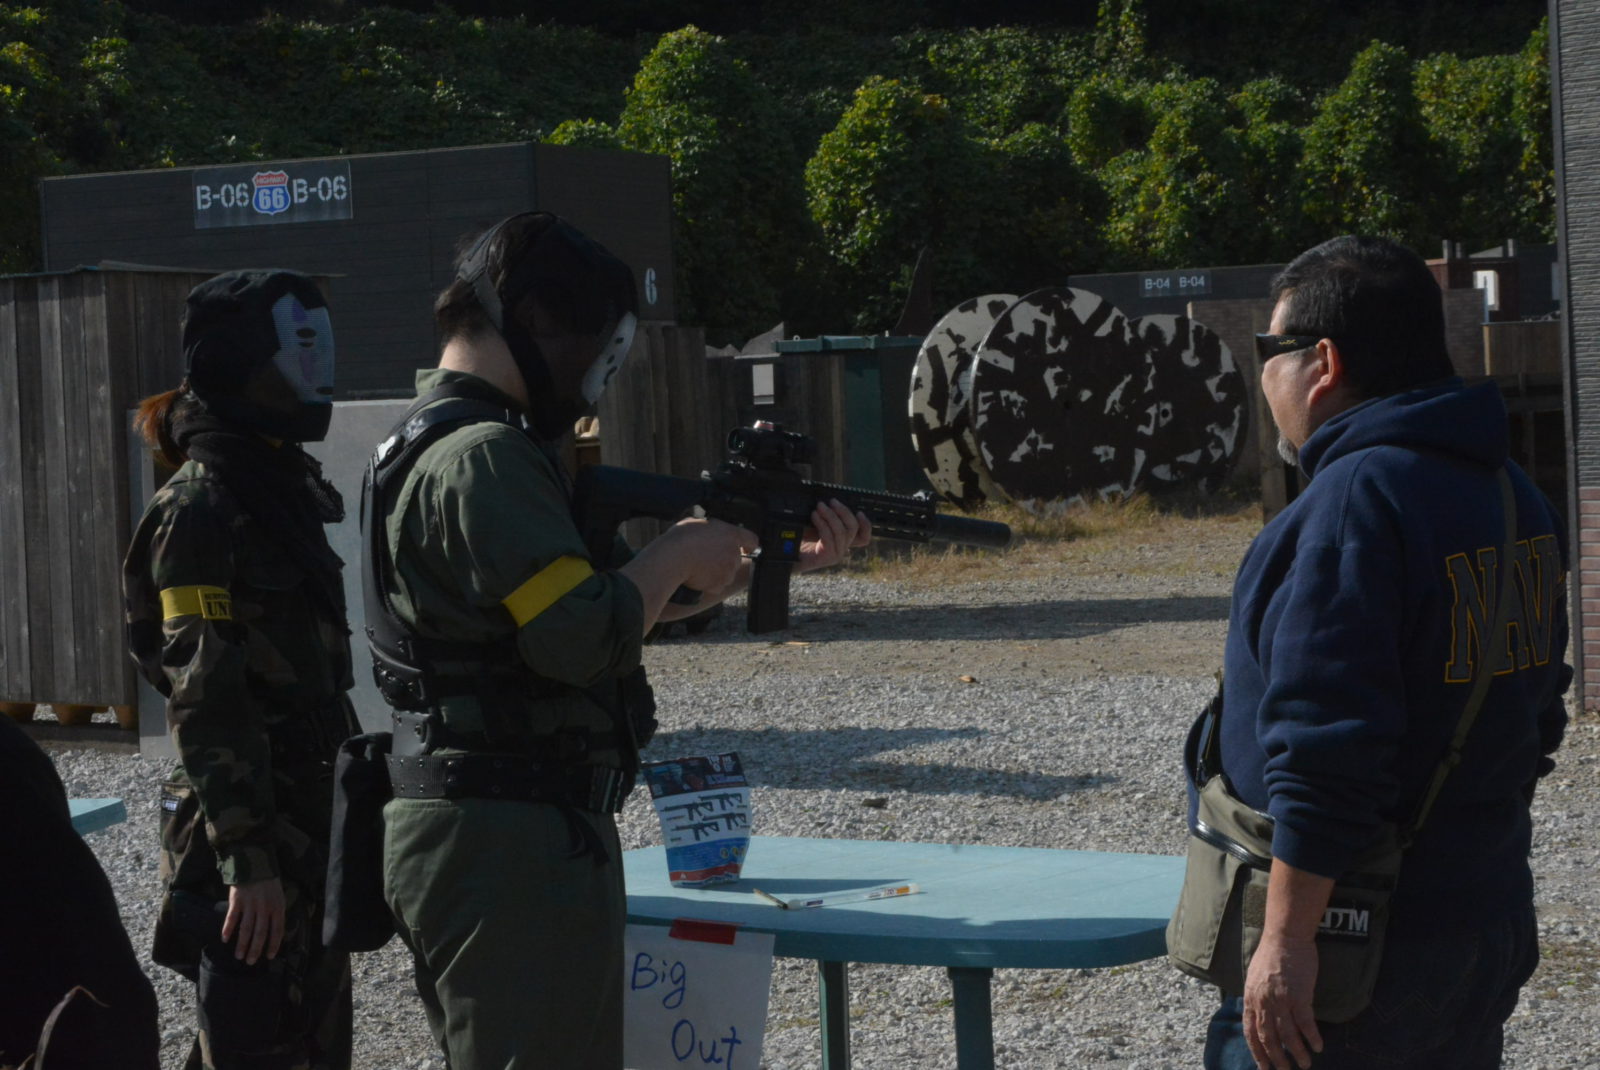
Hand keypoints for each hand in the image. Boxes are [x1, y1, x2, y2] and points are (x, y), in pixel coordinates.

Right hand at [221, 877, 285, 964]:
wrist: (255, 865)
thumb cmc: (269, 883)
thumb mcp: (279, 896)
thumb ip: (277, 913)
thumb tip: (275, 933)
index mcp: (277, 907)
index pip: (277, 930)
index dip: (273, 944)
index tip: (269, 956)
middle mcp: (265, 908)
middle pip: (260, 933)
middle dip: (255, 949)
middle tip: (251, 962)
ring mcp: (250, 904)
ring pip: (246, 929)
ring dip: (242, 944)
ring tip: (239, 956)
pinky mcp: (237, 901)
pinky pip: (232, 918)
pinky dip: (228, 929)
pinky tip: (225, 939)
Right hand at [666, 517, 756, 593]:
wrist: (673, 558)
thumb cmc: (681, 538)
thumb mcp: (698, 522)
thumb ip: (710, 528)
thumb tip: (708, 530)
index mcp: (731, 534)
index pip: (751, 539)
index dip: (748, 544)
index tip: (745, 547)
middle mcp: (734, 554)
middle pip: (736, 558)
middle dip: (725, 559)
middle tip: (707, 557)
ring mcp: (728, 571)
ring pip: (727, 573)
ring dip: (717, 572)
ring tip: (699, 567)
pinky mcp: (719, 585)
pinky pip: (717, 586)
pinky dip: (709, 584)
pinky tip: (696, 577)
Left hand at [798, 499, 870, 571]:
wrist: (787, 557)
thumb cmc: (800, 540)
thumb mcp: (816, 526)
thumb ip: (826, 518)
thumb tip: (829, 501)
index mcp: (842, 542)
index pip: (863, 538)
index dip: (866, 525)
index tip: (859, 512)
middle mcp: (842, 549)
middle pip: (853, 528)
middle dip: (843, 511)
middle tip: (831, 501)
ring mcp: (836, 554)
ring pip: (841, 531)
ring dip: (830, 515)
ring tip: (819, 507)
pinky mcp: (827, 556)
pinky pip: (829, 536)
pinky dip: (822, 523)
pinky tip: (814, 516)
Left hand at [1243, 933, 1322, 1069]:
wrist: (1285, 935)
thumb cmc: (1272, 954)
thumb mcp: (1255, 978)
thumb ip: (1257, 998)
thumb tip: (1258, 1014)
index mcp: (1251, 998)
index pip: (1250, 1032)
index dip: (1257, 1052)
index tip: (1264, 1067)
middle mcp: (1263, 1002)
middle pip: (1268, 1038)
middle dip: (1277, 1059)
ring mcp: (1280, 999)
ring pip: (1288, 1034)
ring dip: (1297, 1052)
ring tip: (1305, 1064)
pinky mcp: (1299, 995)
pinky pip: (1305, 1022)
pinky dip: (1312, 1036)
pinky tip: (1318, 1046)